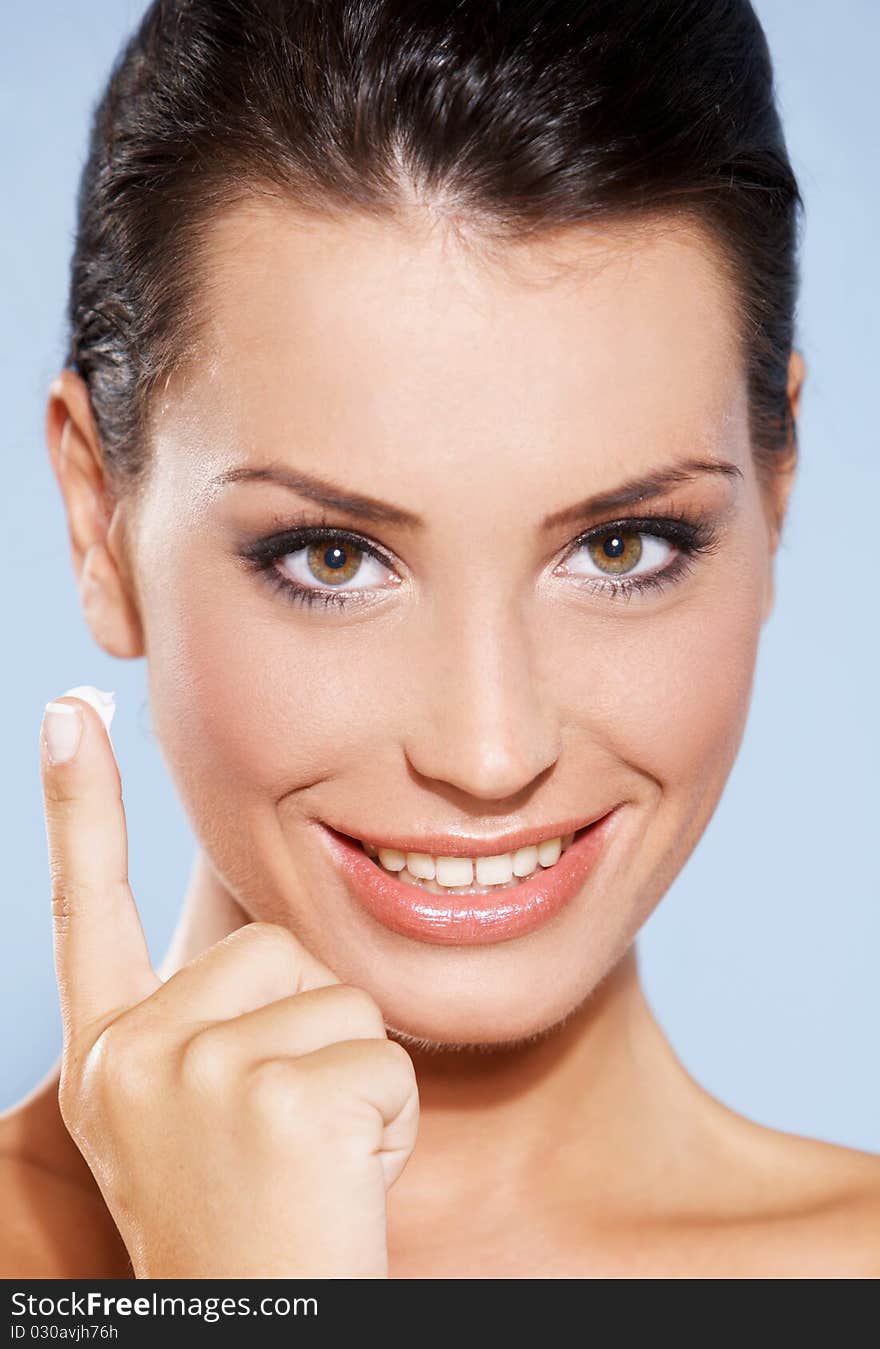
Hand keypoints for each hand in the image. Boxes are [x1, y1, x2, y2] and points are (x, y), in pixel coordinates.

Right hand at [39, 692, 418, 1277]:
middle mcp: (133, 1054)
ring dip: (356, 1077)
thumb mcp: (199, 1115)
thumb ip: (215, 1022)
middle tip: (285, 1135)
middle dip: (314, 1029)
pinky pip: (384, 1057)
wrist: (259, 1332)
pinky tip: (341, 1179)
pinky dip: (391, 1119)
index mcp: (112, 1053)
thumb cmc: (252, 1227)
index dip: (79, 806)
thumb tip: (266, 939)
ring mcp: (194, 1072)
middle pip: (277, 948)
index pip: (88, 906)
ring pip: (341, 999)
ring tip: (309, 1161)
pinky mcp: (272, 1096)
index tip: (69, 711)